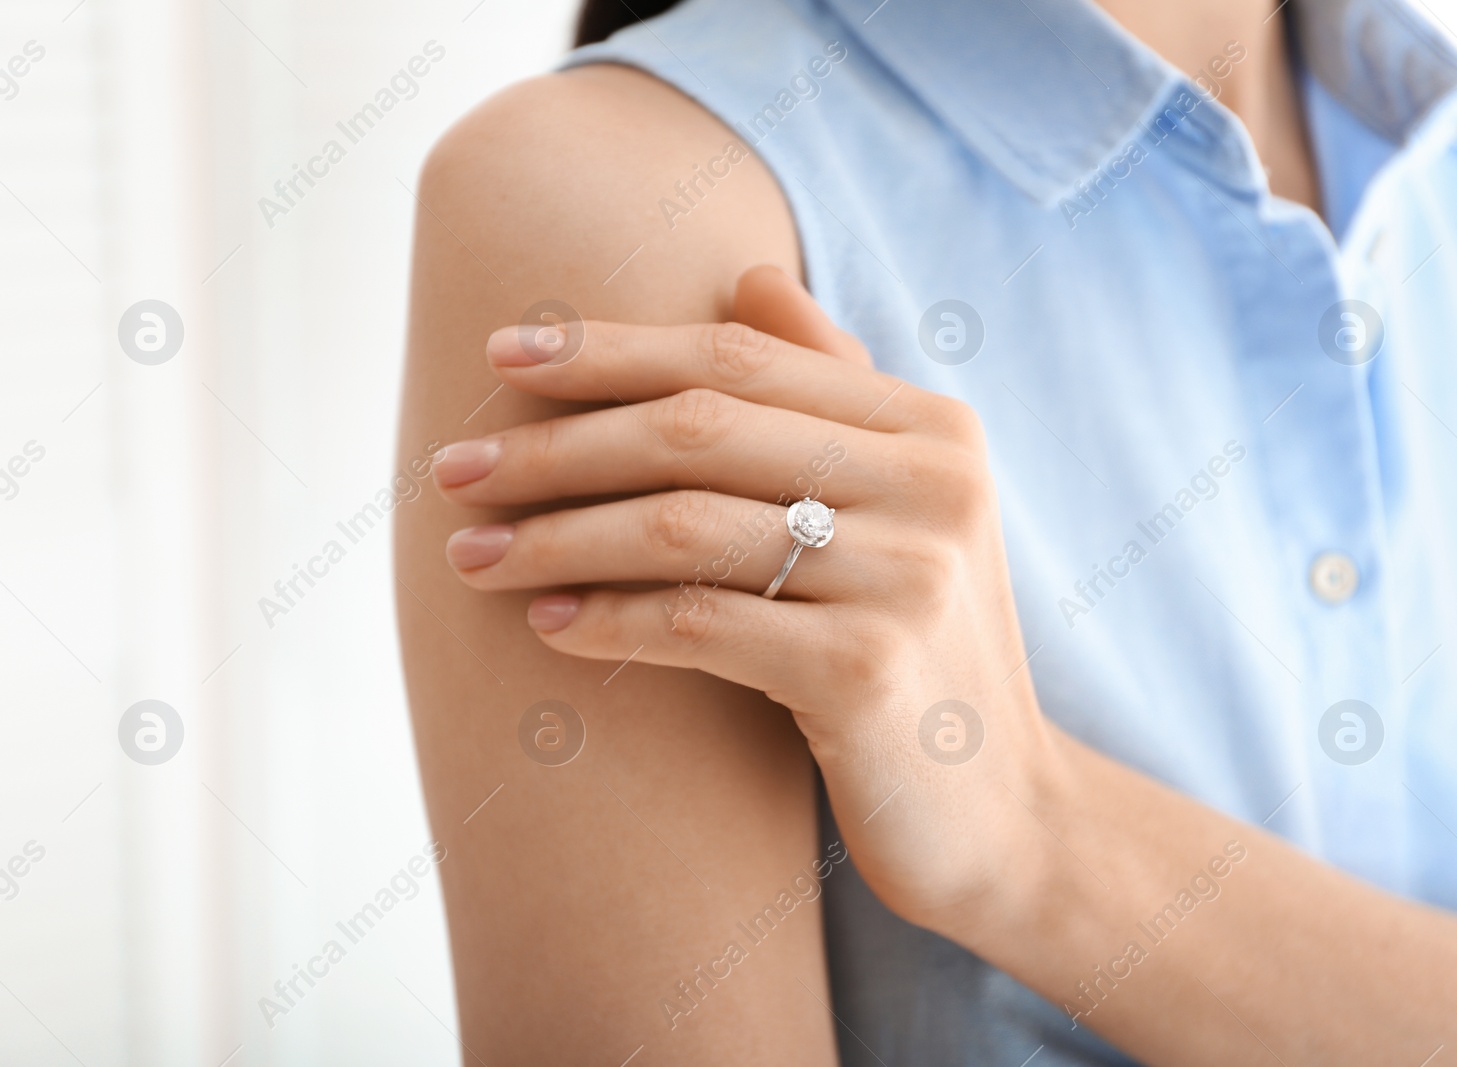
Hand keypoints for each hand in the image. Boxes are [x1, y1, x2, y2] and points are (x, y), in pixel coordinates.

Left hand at [432, 267, 1054, 934]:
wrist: (1003, 814)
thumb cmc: (922, 650)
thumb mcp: (902, 509)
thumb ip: (833, 394)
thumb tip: (750, 275)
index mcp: (931, 428)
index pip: (741, 357)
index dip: (611, 348)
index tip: (501, 355)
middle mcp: (931, 486)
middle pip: (699, 429)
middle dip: (557, 446)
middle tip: (453, 473)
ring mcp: (906, 579)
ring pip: (684, 525)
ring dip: (556, 537)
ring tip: (473, 557)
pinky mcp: (868, 675)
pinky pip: (700, 623)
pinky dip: (609, 619)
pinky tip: (547, 624)